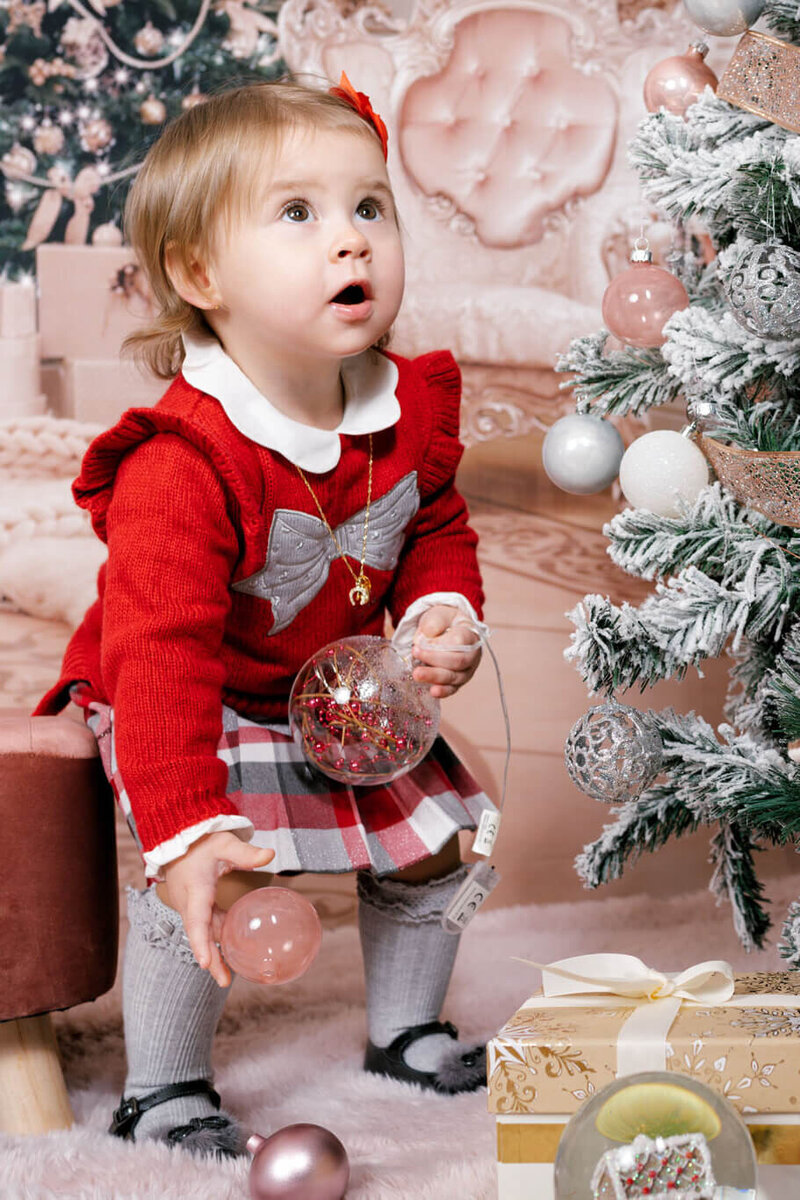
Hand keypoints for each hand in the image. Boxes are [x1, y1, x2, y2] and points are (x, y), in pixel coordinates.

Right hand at [160, 831, 273, 986]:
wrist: (178, 839)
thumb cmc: (201, 842)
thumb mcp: (224, 843)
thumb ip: (245, 852)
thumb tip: (271, 855)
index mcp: (195, 890)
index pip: (196, 920)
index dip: (200, 943)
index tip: (205, 963)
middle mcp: (189, 903)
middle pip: (199, 935)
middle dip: (210, 959)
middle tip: (225, 982)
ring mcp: (190, 906)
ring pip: (202, 934)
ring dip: (213, 954)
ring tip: (228, 977)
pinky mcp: (195, 906)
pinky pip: (205, 926)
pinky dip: (216, 939)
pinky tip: (231, 949)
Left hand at [411, 605, 481, 698]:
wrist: (447, 630)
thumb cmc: (444, 622)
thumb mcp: (439, 614)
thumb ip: (435, 621)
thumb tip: (428, 634)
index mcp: (470, 634)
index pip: (459, 641)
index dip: (439, 645)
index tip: (418, 645)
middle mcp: (473, 654)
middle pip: (458, 661)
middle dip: (435, 660)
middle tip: (415, 655)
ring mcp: (467, 670)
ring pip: (455, 677)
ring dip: (435, 677)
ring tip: (417, 674)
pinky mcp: (459, 681)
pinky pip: (453, 689)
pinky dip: (443, 691)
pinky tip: (432, 692)